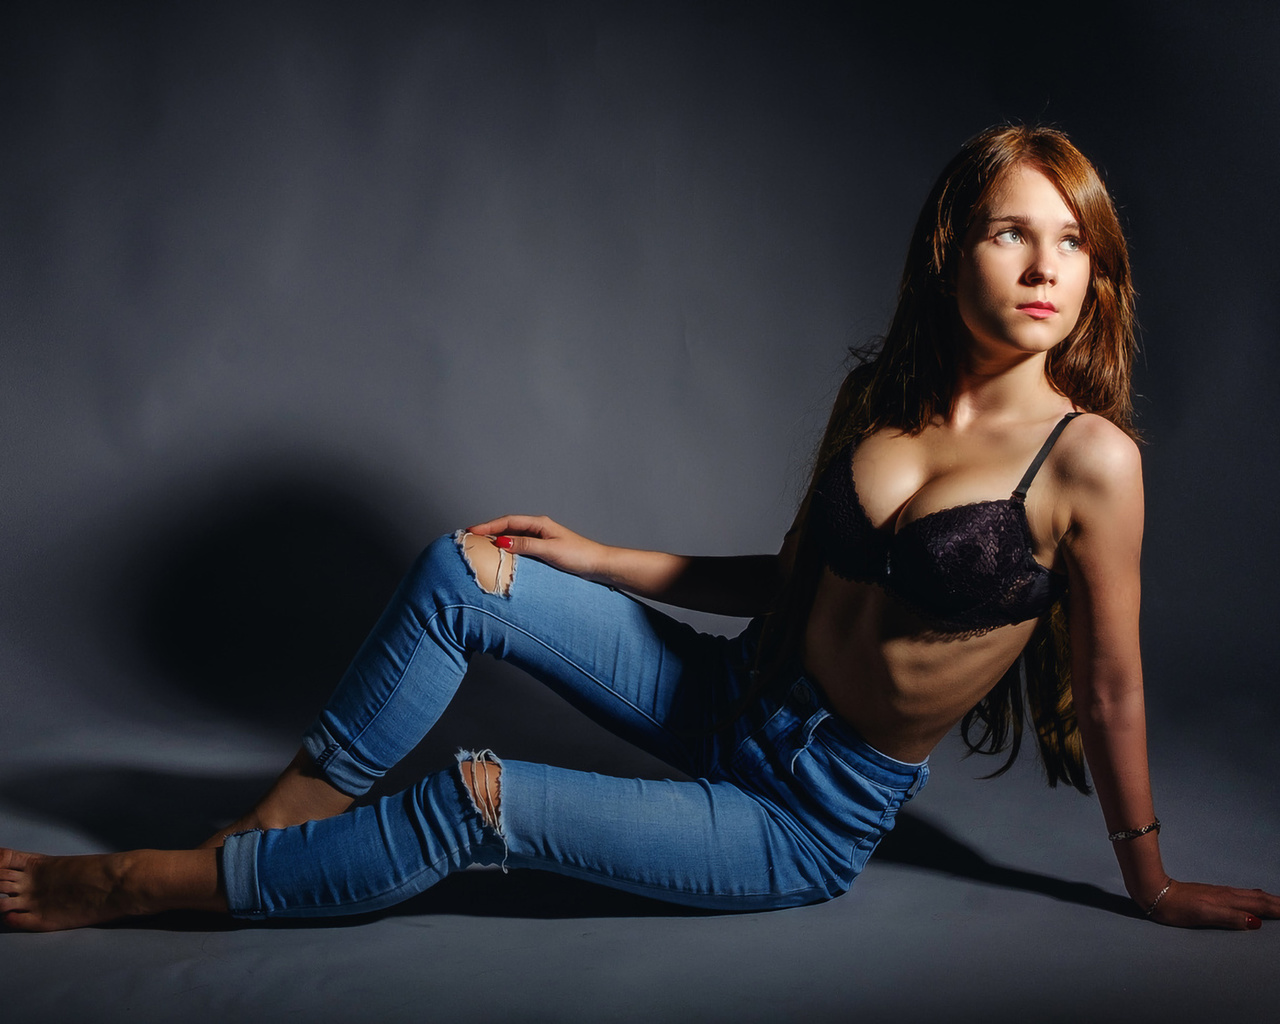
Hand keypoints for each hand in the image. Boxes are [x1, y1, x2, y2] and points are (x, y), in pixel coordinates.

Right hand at [466, 514, 607, 579]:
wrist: (598, 565)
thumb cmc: (578, 555)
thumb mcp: (549, 550)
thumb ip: (526, 545)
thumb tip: (501, 541)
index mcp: (540, 523)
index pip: (508, 521)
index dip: (489, 526)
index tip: (472, 531)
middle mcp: (539, 528)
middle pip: (508, 526)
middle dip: (489, 531)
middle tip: (470, 537)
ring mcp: (541, 538)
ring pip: (513, 536)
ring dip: (497, 540)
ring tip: (481, 546)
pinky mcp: (544, 550)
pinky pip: (520, 546)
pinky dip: (508, 549)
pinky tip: (502, 556)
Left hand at [1144, 879, 1279, 929]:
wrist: (1156, 893)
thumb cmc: (1177, 908)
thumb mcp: (1204, 915)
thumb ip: (1230, 917)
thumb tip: (1256, 922)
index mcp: (1229, 900)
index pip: (1262, 905)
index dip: (1279, 909)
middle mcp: (1228, 894)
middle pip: (1261, 899)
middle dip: (1279, 904)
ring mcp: (1221, 893)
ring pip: (1253, 896)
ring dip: (1270, 900)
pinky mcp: (1214, 895)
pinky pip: (1243, 896)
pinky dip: (1257, 899)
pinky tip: (1255, 900)